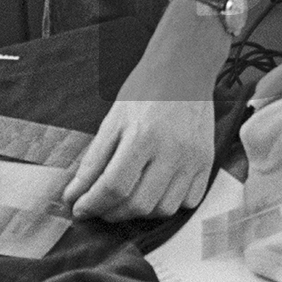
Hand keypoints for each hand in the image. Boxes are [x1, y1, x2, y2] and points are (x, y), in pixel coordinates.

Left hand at [60, 0, 226, 220]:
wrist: (184, 69)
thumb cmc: (145, 91)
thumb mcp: (112, 121)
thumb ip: (93, 162)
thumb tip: (74, 195)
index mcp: (143, 136)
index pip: (114, 187)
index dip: (92, 204)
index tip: (79, 208)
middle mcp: (172, 151)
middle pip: (138, 204)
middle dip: (111, 212)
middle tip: (98, 206)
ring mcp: (193, 158)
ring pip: (164, 209)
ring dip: (139, 212)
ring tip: (125, 199)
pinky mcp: (207, 161)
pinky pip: (188, 201)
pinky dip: (168, 203)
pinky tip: (155, 190)